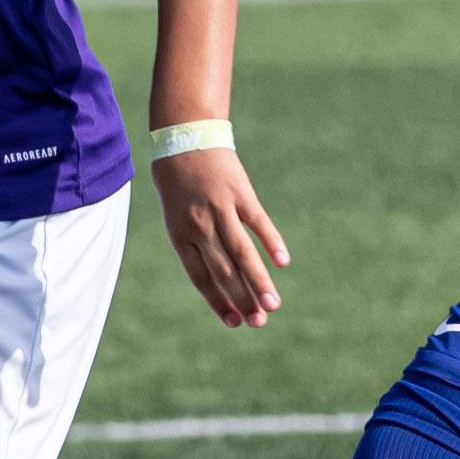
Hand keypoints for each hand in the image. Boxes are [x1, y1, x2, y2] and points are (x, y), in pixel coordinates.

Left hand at [152, 146, 288, 329]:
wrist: (184, 135)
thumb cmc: (178, 181)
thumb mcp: (176, 215)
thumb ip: (196, 245)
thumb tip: (222, 279)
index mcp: (180, 234)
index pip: (201, 278)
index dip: (218, 302)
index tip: (236, 323)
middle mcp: (199, 225)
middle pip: (223, 271)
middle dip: (242, 299)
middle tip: (261, 323)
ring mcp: (220, 209)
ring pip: (242, 252)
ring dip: (258, 281)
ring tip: (272, 305)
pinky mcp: (240, 193)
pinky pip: (258, 222)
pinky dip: (271, 242)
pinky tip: (283, 263)